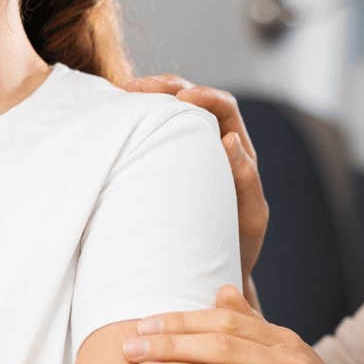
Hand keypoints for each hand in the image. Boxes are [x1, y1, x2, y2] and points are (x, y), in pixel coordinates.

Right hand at [124, 74, 265, 309]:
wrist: (213, 277)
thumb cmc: (237, 249)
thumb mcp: (250, 217)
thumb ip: (247, 181)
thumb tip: (230, 138)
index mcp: (238, 152)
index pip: (224, 108)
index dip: (205, 96)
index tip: (181, 99)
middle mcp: (213, 147)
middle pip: (191, 101)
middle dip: (164, 87)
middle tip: (132, 89)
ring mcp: (185, 156)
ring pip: (166, 114)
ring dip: (144, 101)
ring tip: (117, 98)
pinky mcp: (161, 168)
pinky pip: (149, 138)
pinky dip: (133, 125)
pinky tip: (112, 124)